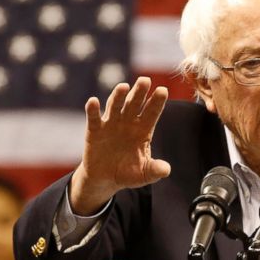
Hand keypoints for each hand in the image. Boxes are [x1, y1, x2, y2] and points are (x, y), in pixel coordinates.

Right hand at [70, 77, 170, 214]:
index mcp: (143, 130)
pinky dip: (93, 110)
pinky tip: (93, 102)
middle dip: (139, 92)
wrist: (105, 179)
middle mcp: (128, 122)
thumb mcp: (143, 174)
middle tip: (145, 80)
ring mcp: (111, 124)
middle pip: (134, 104)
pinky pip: (94, 118)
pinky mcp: (95, 130)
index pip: (151, 113)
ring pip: (115, 106)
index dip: (156, 102)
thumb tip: (166, 170)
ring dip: (118, 96)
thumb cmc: (128, 173)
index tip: (163, 90)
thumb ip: (154, 170)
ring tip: (123, 87)